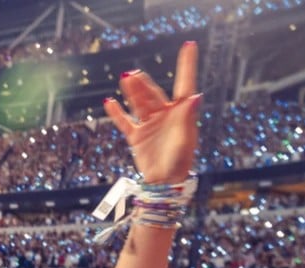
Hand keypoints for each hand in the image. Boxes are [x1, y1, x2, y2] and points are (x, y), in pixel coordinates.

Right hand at [105, 42, 199, 184]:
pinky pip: (125, 122)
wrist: (163, 184)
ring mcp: (150, 125)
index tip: (189, 46)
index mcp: (181, 113)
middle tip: (133, 75)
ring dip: (132, 92)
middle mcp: (165, 116)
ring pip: (139, 104)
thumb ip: (187, 117)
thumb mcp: (186, 138)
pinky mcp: (137, 137)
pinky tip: (109, 102)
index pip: (184, 84)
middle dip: (144, 84)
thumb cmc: (179, 161)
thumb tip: (195, 96)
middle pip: (153, 94)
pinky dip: (117, 113)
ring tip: (125, 78)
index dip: (187, 65)